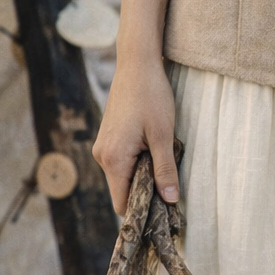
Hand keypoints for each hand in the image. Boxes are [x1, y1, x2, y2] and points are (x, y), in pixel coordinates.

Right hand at [92, 54, 178, 213]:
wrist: (136, 64)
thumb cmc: (151, 96)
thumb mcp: (163, 135)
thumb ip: (165, 170)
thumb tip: (171, 200)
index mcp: (113, 159)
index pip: (122, 204)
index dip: (142, 211)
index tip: (164, 211)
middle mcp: (102, 156)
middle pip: (122, 191)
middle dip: (145, 191)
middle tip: (171, 183)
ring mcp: (103, 146)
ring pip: (123, 175)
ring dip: (143, 174)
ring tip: (163, 157)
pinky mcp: (108, 137)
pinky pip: (121, 161)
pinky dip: (137, 162)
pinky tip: (153, 147)